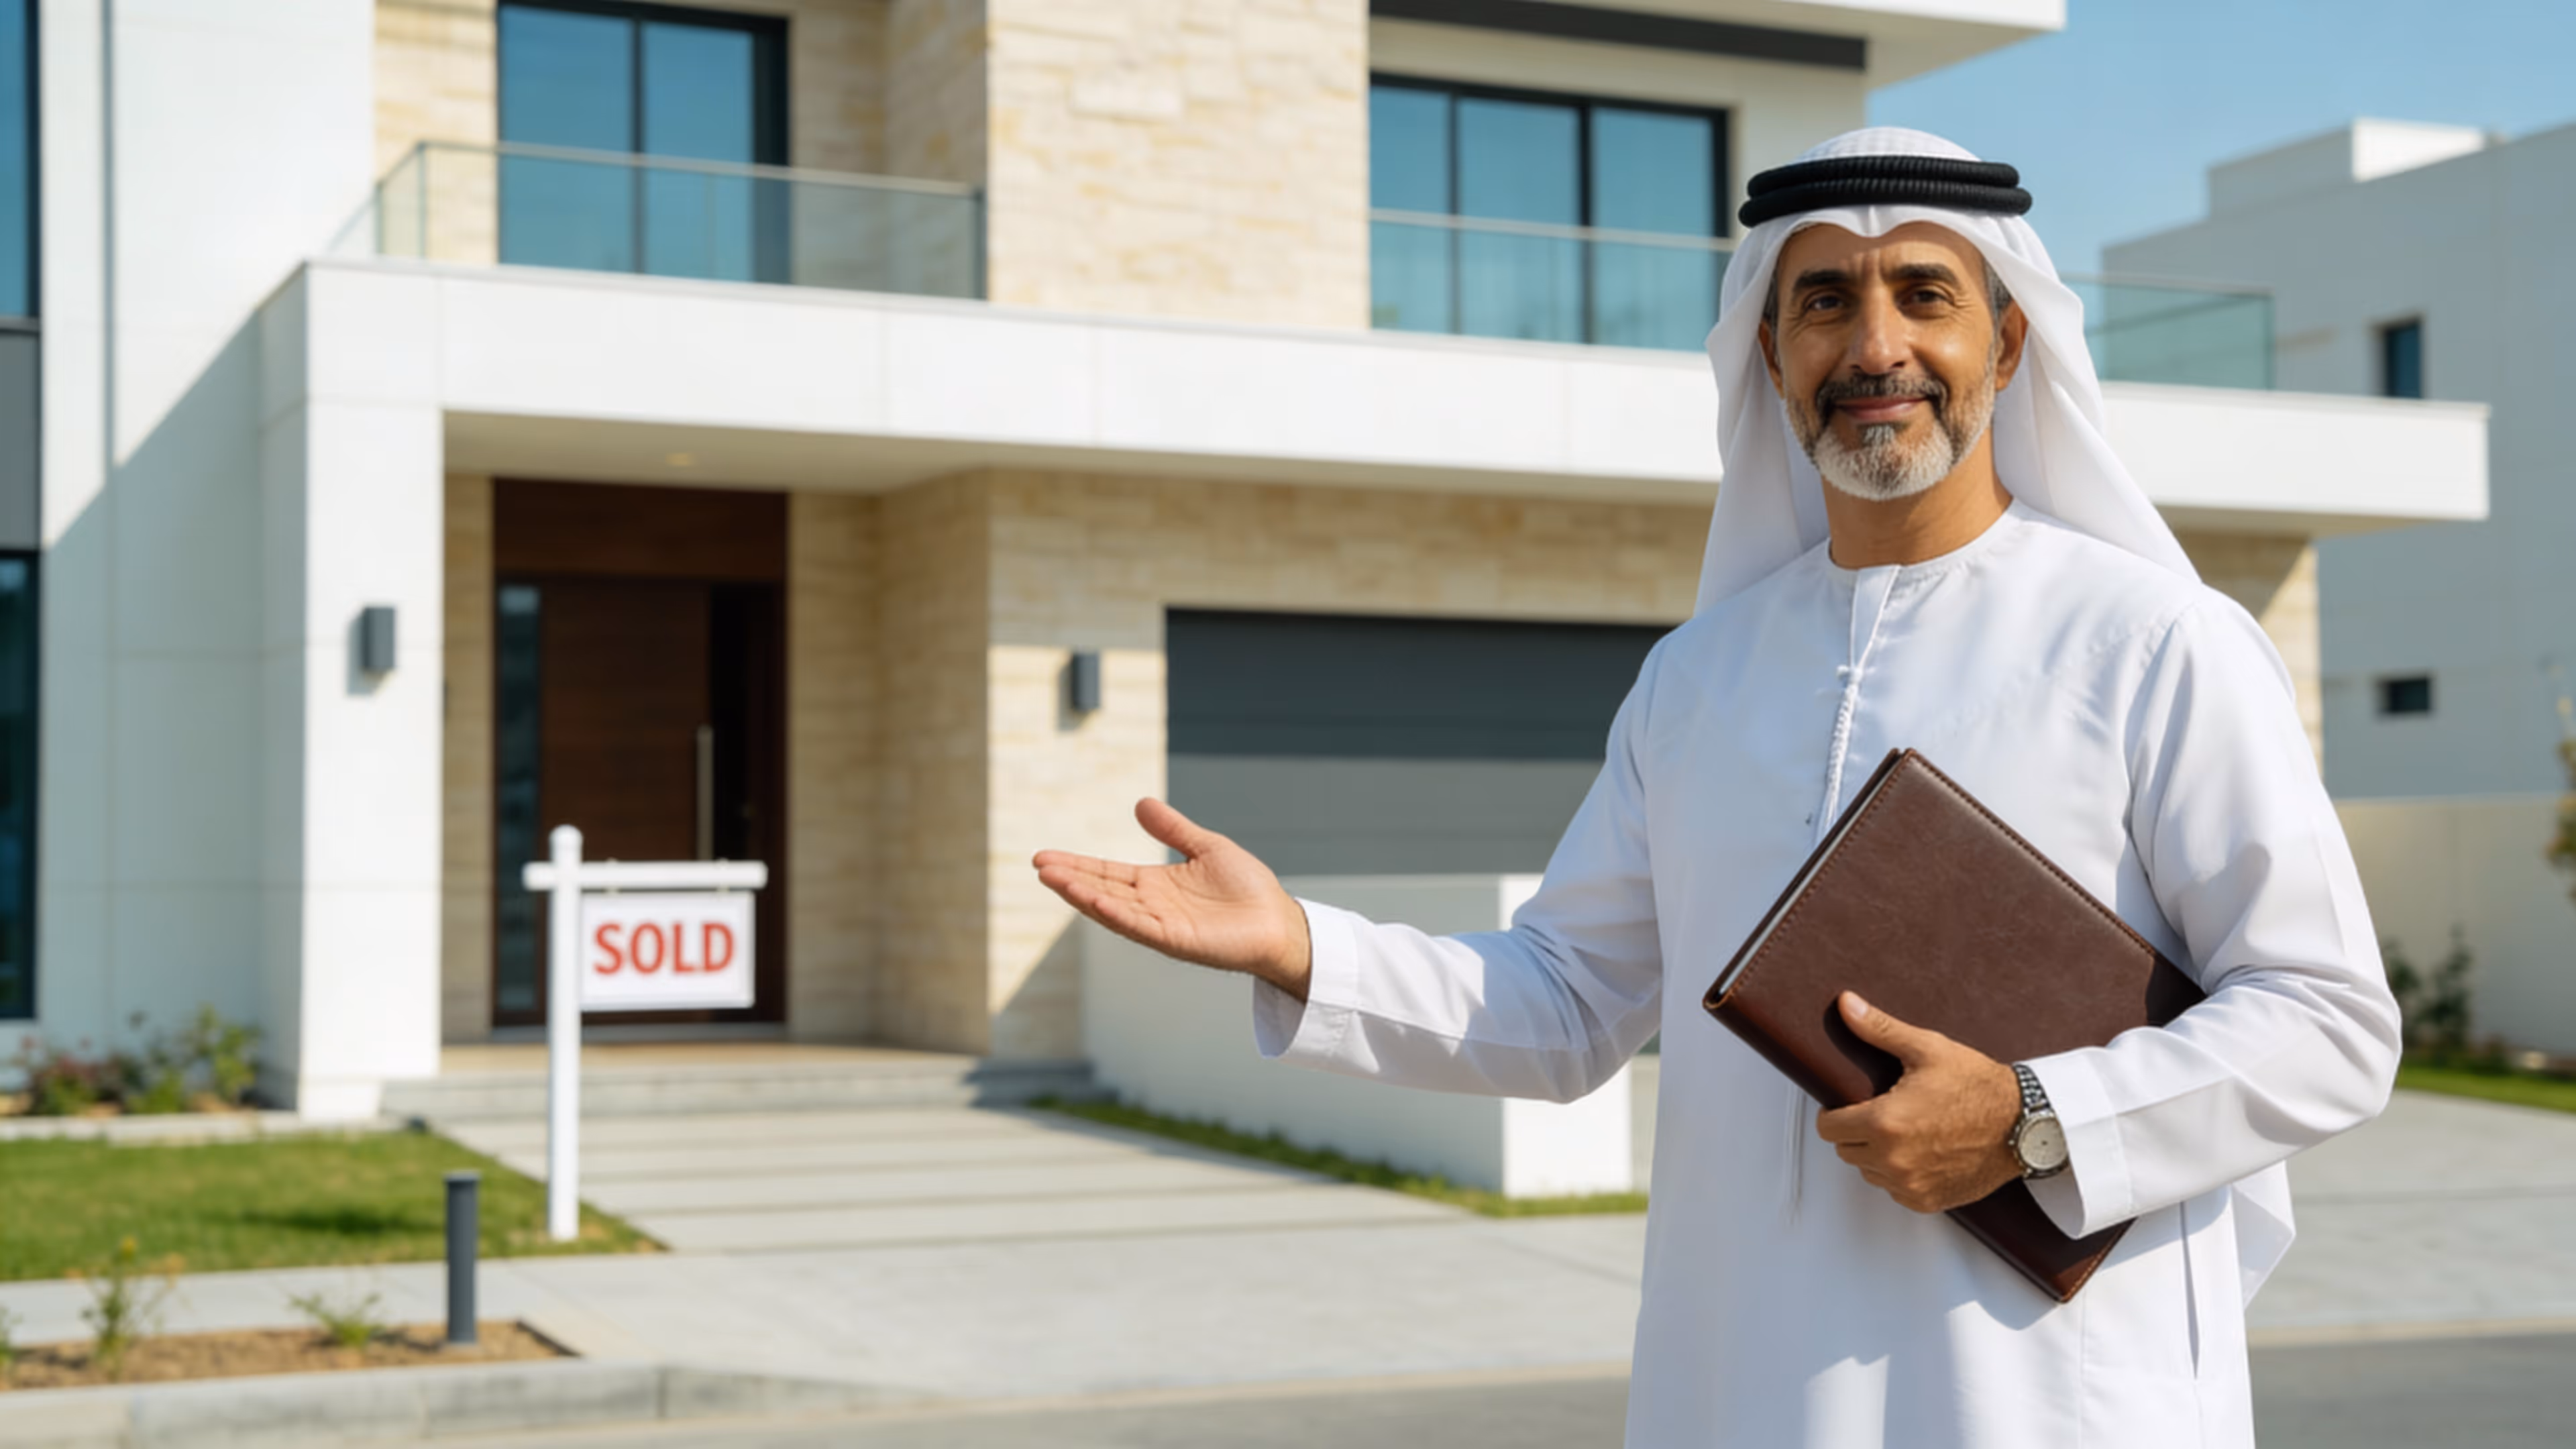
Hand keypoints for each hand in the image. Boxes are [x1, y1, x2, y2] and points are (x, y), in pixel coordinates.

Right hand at [1032, 799, 1313, 999]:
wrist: (1278, 921)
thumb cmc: (1247, 889)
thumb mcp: (1206, 847)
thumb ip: (1173, 829)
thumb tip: (1140, 803)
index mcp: (1155, 885)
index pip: (1106, 872)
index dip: (1076, 864)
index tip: (1044, 857)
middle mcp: (1151, 906)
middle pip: (1100, 889)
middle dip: (1069, 878)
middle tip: (1038, 865)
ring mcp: (1160, 925)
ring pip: (1111, 908)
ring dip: (1082, 895)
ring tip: (1053, 879)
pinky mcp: (1175, 940)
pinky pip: (1138, 925)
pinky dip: (1113, 913)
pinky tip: (1092, 900)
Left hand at [1814, 991, 2023, 1213]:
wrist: (2023, 1124)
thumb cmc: (1979, 1086)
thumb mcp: (1927, 1049)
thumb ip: (1879, 1029)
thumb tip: (1846, 1004)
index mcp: (1884, 1123)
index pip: (1827, 1128)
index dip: (1836, 1112)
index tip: (1851, 1104)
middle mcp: (1893, 1160)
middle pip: (1845, 1151)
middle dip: (1856, 1132)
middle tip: (1883, 1112)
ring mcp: (1911, 1184)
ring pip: (1868, 1172)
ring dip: (1877, 1155)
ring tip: (1905, 1131)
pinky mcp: (1928, 1200)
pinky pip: (1895, 1191)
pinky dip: (1900, 1175)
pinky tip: (1921, 1151)